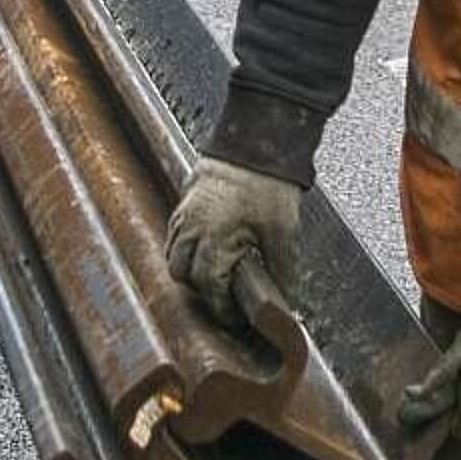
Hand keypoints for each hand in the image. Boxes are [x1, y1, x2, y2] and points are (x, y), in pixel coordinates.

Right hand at [166, 158, 302, 325]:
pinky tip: (207, 252)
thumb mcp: (283, 231)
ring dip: (191, 271)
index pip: (208, 286)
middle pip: (182, 274)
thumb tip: (286, 300)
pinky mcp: (185, 203)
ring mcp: (184, 214)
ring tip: (217, 277)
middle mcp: (192, 228)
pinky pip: (175, 236)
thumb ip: (283, 270)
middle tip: (227, 300)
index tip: (234, 317)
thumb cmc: (269, 183)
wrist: (257, 142)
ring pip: (174, 256)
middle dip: (203, 292)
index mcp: (214, 237)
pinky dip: (185, 250)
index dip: (221, 308)